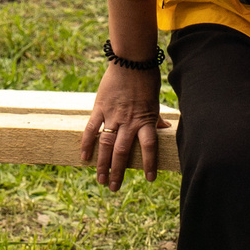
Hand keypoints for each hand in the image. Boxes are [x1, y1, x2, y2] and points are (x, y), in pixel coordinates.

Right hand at [79, 63, 165, 190]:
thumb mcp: (155, 102)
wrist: (130, 62)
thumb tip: (165, 129)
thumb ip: (156, 118)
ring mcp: (112, 115)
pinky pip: (91, 129)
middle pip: (122, 151)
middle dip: (118, 171)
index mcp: (145, 120)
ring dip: (103, 164)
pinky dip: (86, 144)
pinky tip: (83, 159)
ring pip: (106, 145)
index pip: (149, 146)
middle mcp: (129, 121)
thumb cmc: (146, 81)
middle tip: (114, 188)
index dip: (149, 163)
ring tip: (101, 180)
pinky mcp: (99, 108)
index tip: (149, 179)